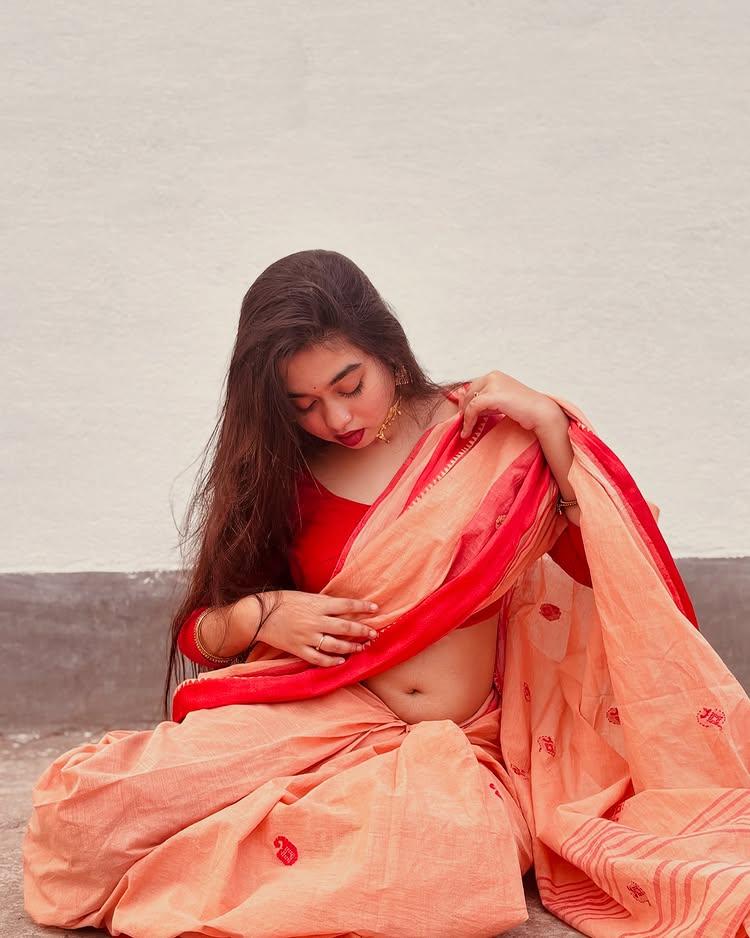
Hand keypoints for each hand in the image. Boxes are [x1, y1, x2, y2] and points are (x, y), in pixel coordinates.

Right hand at [260, 590, 380, 666]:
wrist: (258, 614)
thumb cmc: (282, 601)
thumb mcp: (306, 596)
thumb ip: (324, 603)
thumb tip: (344, 607)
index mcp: (318, 604)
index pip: (346, 605)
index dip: (362, 607)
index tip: (375, 608)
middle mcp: (315, 620)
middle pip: (345, 627)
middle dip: (362, 630)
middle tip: (374, 633)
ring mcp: (307, 636)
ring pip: (335, 645)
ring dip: (351, 647)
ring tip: (362, 647)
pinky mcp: (298, 649)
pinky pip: (318, 658)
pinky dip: (331, 661)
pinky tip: (341, 661)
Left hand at [456, 370, 552, 436]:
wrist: (540, 412)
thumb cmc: (523, 409)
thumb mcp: (500, 401)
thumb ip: (485, 401)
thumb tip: (466, 408)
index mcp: (494, 375)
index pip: (471, 388)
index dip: (465, 403)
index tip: (463, 416)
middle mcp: (492, 376)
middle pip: (468, 393)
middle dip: (464, 410)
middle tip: (463, 424)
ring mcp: (493, 384)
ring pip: (469, 401)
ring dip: (465, 417)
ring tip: (466, 431)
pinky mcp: (493, 395)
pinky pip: (473, 408)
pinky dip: (468, 420)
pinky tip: (468, 431)